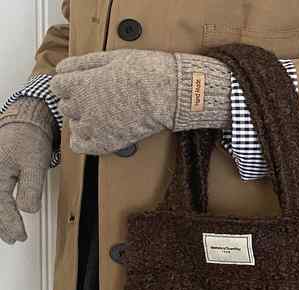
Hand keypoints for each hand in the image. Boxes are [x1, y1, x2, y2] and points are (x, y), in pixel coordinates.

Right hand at [0, 98, 52, 243]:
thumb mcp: (35, 164)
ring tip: (7, 233)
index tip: (21, 236)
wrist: (24, 122)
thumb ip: (30, 188)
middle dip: (2, 226)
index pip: (2, 208)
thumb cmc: (28, 139)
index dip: (11, 225)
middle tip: (14, 238)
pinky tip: (2, 215)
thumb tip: (27, 210)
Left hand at [50, 49, 230, 155]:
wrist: (165, 94)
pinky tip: (95, 133)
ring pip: (74, 126)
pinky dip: (84, 140)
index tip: (81, 83)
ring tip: (102, 114)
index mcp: (78, 84)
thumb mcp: (109, 58)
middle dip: (77, 101)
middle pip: (65, 106)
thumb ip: (82, 64)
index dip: (69, 82)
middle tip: (98, 98)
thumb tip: (64, 69)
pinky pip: (80, 146)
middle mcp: (81, 107)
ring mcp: (93, 128)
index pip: (56, 85)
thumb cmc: (143, 73)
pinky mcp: (106, 143)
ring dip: (83, 120)